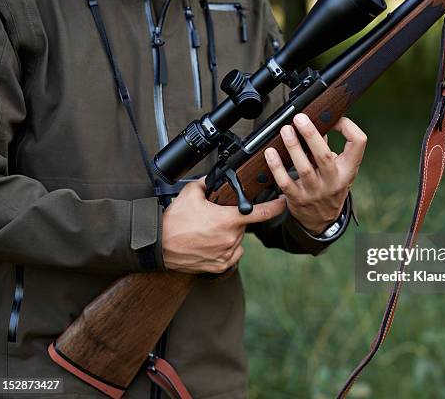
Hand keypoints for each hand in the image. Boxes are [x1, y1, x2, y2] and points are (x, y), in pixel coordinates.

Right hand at [162, 178, 286, 273]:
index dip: (276, 206)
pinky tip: (210, 244)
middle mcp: (231, 238)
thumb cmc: (174, 221)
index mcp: (228, 219)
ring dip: (229, 235)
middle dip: (233, 220)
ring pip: (237, 240)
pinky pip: (232, 255)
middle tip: (215, 218)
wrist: (159, 245)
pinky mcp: (220, 266)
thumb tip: (215, 178)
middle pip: (243, 226)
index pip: (261, 212)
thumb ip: (208, 183)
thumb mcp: (191, 193)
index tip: (284, 202)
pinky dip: (225, 249)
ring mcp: (227, 253)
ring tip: (208, 232)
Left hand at [264, 113, 366, 234]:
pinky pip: (285, 182)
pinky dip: (276, 166)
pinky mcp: (297, 199)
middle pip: (324, 156)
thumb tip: (317, 124)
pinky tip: (271, 153)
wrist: (321, 220)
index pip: (358, 144)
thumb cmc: (330, 187)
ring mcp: (315, 192)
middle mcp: (333, 181)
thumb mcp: (339, 169)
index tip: (335, 119)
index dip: (348, 127)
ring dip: (293, 147)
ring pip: (303, 169)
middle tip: (300, 119)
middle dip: (311, 135)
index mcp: (348, 170)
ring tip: (286, 130)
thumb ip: (329, 148)